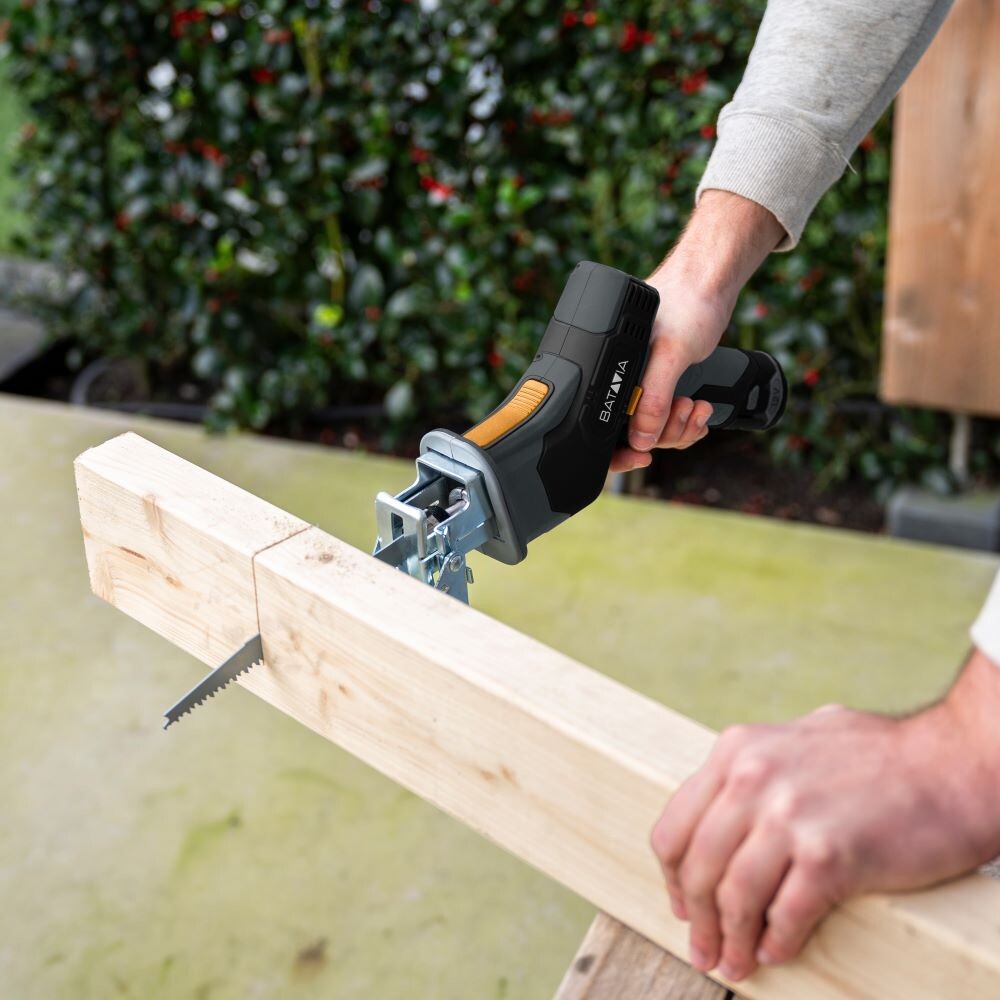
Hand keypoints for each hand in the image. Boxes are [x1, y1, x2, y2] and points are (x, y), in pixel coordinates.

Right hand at [611, 270, 732, 472]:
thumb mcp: (671, 355)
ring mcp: (643, 384)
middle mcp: (623, 380)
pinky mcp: (662, 385)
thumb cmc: (688, 305)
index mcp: (611, 373)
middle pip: (635, 434)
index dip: (622, 450)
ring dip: (680, 426)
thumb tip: (639, 437)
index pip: (605, 429)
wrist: (711, 284)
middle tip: (686, 408)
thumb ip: (653, 397)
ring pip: (655, 430)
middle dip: (666, 431)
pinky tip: (700, 406)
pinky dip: (687, 421)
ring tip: (697, 405)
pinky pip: (669, 419)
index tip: (643, 456)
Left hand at [650, 649, 999, 982]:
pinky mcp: (829, 855)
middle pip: (697, 866)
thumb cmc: (880, 755)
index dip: (673, 876)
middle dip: (697, 919)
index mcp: (736, 750)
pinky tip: (775, 953)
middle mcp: (752, 777)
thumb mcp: (795, 740)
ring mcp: (788, 815)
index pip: (675, 825)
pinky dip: (776, 941)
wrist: (951, 764)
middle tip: (702, 949)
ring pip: (734, 896)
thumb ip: (753, 769)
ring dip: (731, 940)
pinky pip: (786, 914)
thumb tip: (721, 813)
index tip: (683, 903)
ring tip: (734, 964)